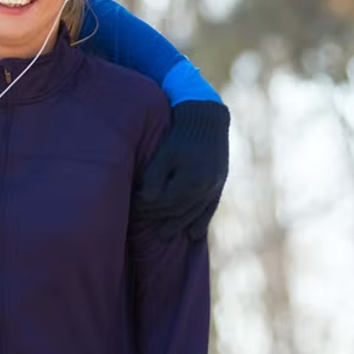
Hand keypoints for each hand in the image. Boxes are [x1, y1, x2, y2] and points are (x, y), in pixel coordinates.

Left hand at [144, 100, 230, 239]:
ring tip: (164, 234)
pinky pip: (210, 208)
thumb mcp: (165, 154)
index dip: (147, 208)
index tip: (133, 210)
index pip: (164, 203)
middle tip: (142, 223)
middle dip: (159, 218)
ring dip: (178, 224)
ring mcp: (215, 187)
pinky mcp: (220, 183)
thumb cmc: (181, 134)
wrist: (207, 119)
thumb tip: (145, 200)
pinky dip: (201, 222)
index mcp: (190, 180)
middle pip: (179, 210)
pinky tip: (193, 234)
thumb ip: (155, 177)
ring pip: (194, 213)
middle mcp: (205, 187)